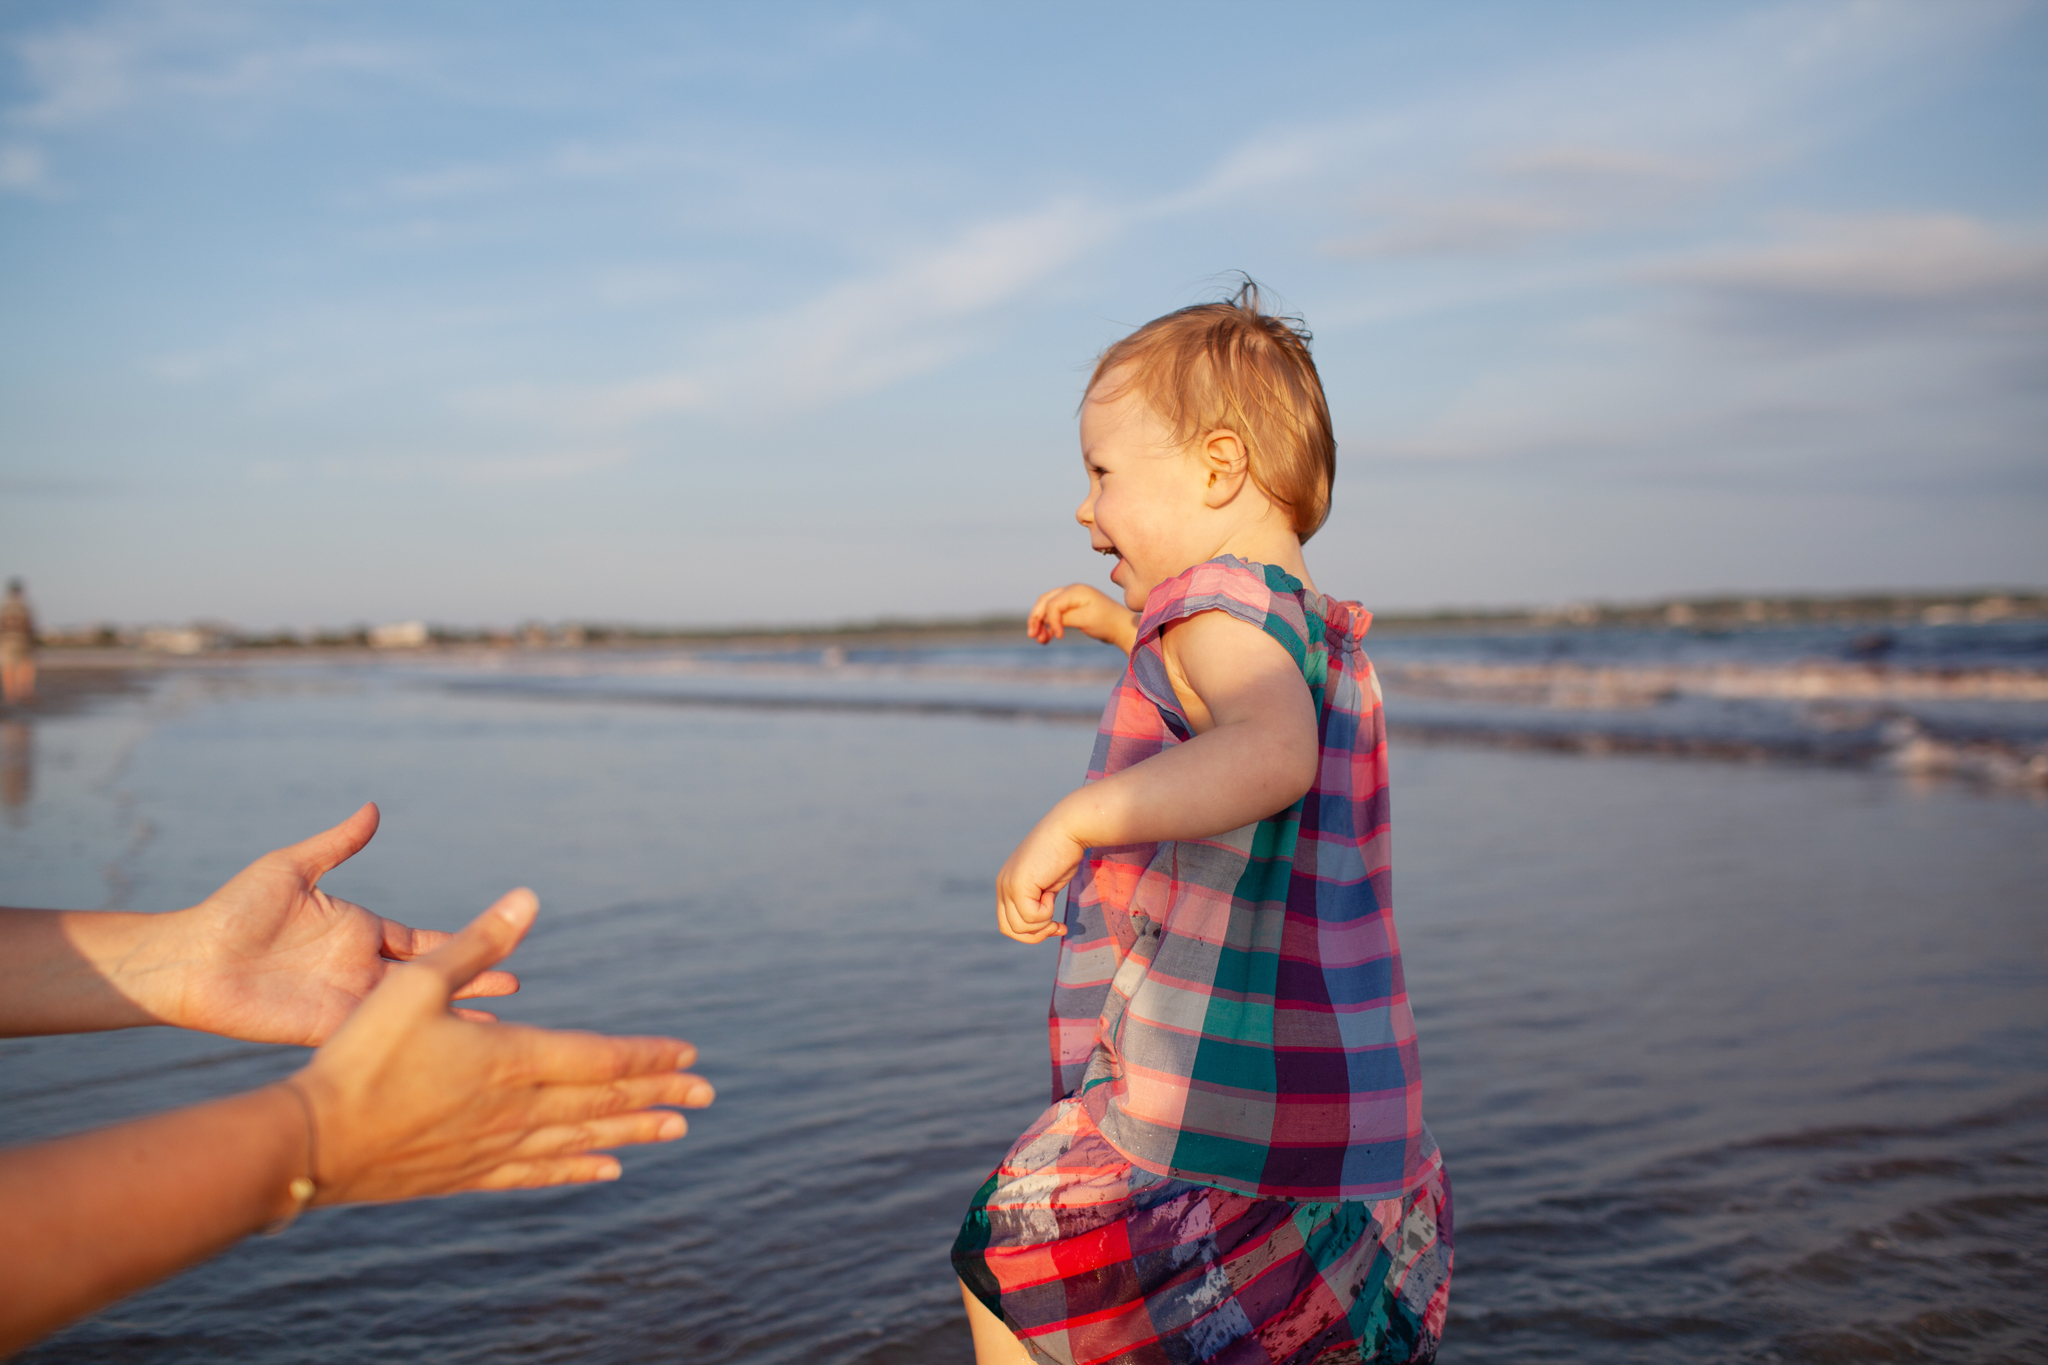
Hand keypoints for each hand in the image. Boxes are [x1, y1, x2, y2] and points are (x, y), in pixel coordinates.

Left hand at [160, 804, 517, 1045]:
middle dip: (472, 980)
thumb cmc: (233, 909)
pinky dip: (412, 1043)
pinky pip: (378, 1036)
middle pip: (430, 977)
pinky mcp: (326, 1028)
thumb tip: (373, 809)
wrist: (189, 958)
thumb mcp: (291, 868)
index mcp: (359, 929)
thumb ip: (337, 845)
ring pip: (412, 1012)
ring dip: (451, 1018)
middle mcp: (360, 966)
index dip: (461, 942)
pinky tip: (442, 1052)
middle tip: (516, 984)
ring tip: (496, 1032)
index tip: (501, 938)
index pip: (422, 939)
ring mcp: (347, 1000)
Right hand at [296, 889, 712, 1200]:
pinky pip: (538, 1172)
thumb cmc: (359, 1055)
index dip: (648, 1056)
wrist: (311, 1142)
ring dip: (630, 1131)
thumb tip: (528, 898)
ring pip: (579, 1138)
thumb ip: (477, 943)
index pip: (600, 1058)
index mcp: (511, 1059)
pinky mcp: (467, 1174)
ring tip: (674, 1131)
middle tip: (707, 1096)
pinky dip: (576, 1168)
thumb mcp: (416, 984)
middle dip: (657, 1095)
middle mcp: (515, 1109)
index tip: (690, 1055)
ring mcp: (493, 1146)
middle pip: (602, 1100)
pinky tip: (603, 1170)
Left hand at [995, 813, 1081, 944]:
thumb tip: (1042, 928)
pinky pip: (1031, 917)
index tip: (1055, 926)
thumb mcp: (1047, 884)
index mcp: (1006, 885)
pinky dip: (1047, 914)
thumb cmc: (1064, 853)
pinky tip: (1052, 894)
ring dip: (1043, 923)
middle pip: (1009, 929)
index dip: (1031, 932)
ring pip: (1020, 927)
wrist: (1069, 829)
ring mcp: (1008, 886)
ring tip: (1054, 901)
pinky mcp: (1018, 886)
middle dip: (1035, 935)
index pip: (1008, 923)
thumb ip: (1038, 901)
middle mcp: (1002, 886)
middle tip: (1056, 927)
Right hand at [1027, 583, 1137, 653]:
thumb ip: (1064, 618)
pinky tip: (1047, 638)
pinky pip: (1054, 615)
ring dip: (1040, 623)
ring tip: (1040, 640)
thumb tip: (1047, 620)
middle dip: (1036, 618)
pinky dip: (1048, 625)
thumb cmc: (1107, 622)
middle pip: (1044, 602)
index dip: (1050, 621)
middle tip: (1032, 636)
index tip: (1058, 637)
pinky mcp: (1072, 609)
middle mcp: (1070, 591)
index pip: (1052, 604)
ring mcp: (1070, 599)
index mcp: (1075, 591)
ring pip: (1046, 608)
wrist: (1121, 627)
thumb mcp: (1085, 620)